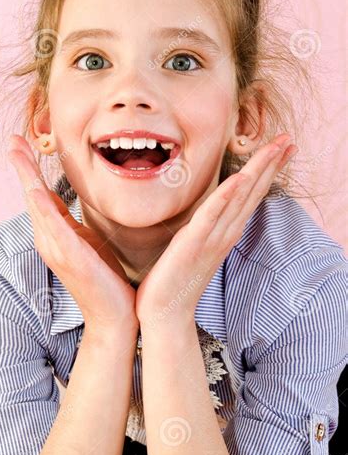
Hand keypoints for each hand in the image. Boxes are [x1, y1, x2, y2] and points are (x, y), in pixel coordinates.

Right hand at [7, 135, 137, 330]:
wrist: (114, 316)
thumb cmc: (104, 278)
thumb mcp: (86, 240)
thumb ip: (70, 221)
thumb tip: (60, 200)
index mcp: (53, 235)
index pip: (38, 196)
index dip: (28, 169)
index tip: (20, 143)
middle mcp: (48, 241)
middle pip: (31, 196)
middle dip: (22, 167)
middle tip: (13, 139)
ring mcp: (57, 250)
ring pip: (38, 207)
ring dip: (27, 178)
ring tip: (18, 153)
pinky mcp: (72, 258)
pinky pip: (55, 228)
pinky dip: (43, 208)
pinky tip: (36, 190)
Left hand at [135, 134, 297, 326]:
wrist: (164, 315)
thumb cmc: (174, 282)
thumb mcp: (193, 248)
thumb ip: (204, 228)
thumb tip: (208, 213)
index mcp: (224, 233)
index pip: (250, 196)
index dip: (267, 170)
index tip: (282, 147)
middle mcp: (224, 234)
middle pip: (253, 192)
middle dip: (270, 164)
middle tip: (289, 139)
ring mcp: (211, 239)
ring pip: (239, 198)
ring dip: (258, 170)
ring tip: (275, 146)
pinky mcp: (192, 244)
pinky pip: (211, 216)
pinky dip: (225, 197)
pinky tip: (239, 178)